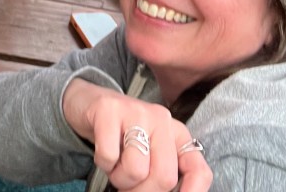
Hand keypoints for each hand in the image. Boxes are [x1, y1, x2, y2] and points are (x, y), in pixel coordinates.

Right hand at [62, 80, 212, 191]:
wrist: (87, 102)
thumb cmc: (122, 134)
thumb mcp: (150, 151)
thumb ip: (162, 172)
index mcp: (176, 133)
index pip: (198, 171)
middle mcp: (161, 119)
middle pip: (164, 177)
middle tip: (128, 186)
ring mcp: (135, 112)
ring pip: (135, 169)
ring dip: (120, 179)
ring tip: (115, 167)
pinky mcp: (108, 110)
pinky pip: (109, 156)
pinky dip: (103, 164)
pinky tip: (104, 153)